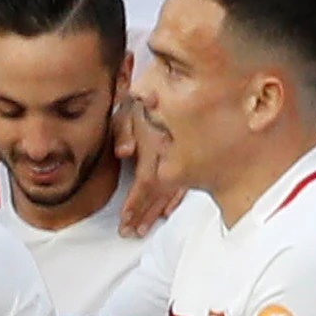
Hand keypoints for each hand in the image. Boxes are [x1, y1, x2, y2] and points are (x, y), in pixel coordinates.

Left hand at [112, 102, 181, 235]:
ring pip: (171, 191)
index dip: (136, 203)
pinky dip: (174, 200)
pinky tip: (167, 212)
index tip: (125, 220)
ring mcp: (184, 156)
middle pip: (158, 193)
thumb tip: (124, 152)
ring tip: (143, 229)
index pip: (146, 182)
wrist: (178, 82)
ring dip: (156, 212)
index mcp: (155, 144)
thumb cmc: (146, 95)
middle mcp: (172, 154)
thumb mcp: (128, 107)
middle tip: (129, 233)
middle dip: (143, 214)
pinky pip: (185, 183)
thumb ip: (123, 131)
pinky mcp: (192, 156)